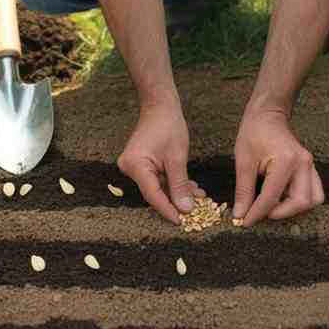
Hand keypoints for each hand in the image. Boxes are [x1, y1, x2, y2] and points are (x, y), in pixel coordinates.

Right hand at [118, 100, 198, 223]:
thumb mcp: (177, 157)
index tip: (181, 222)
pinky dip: (173, 183)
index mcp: (135, 166)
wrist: (160, 106)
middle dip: (176, 201)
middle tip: (196, 212)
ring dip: (178, 192)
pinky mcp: (141, 165)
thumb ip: (180, 185)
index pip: (153, 195)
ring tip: (199, 197)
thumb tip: (186, 209)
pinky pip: (158, 179)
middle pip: (155, 193)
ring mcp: (134, 167)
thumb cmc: (168, 126)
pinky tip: (191, 188)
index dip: (168, 210)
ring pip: (158, 187)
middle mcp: (130, 168)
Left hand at [233, 107, 324, 225]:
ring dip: (294, 209)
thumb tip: (240, 214)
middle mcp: (303, 164)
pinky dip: (299, 201)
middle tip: (261, 212)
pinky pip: (313, 192)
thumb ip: (243, 190)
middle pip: (301, 202)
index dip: (257, 213)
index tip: (245, 222)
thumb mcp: (243, 161)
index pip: (272, 197)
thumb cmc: (254, 134)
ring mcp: (311, 166)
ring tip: (273, 206)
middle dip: (280, 213)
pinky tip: (282, 198)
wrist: (267, 116)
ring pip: (313, 200)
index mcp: (286, 160)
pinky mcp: (311, 169)